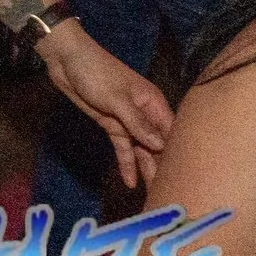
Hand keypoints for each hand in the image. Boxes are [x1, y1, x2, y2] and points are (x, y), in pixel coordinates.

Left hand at [37, 21, 171, 188]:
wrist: (66, 60)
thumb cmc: (97, 73)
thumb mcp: (118, 99)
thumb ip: (138, 123)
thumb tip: (162, 146)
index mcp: (154, 104)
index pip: (173, 134)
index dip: (180, 156)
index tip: (188, 179)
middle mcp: (146, 115)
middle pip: (159, 146)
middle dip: (165, 168)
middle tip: (172, 196)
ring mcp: (129, 122)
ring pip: (142, 150)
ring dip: (147, 170)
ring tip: (154, 196)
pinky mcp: (112, 125)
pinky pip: (123, 148)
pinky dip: (127, 163)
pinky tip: (130, 182)